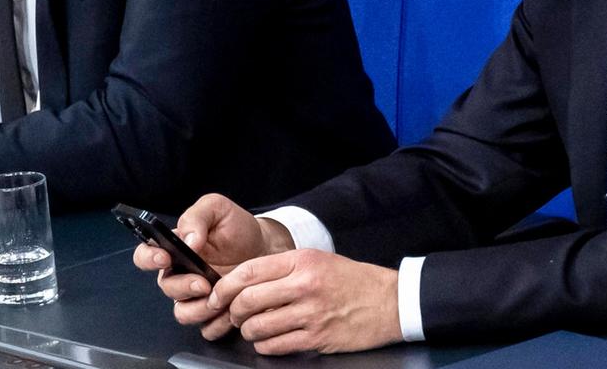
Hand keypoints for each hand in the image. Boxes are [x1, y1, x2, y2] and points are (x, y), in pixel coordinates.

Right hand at [133, 193, 293, 337]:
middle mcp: (180, 273)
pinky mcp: (213, 313)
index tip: (165, 257)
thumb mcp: (217, 209)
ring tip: (219, 300)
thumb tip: (188, 241)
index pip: (145, 255)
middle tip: (203, 283)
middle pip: (166, 287)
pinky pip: (206, 327)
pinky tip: (231, 310)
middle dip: (183, 287)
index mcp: (173, 247)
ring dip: (198, 309)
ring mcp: (195, 296)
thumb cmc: (237, 227)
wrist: (265, 248)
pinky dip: (217, 323)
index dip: (149, 258)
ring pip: (182, 312)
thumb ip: (197, 218)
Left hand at [211, 250, 401, 354]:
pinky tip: (267, 341)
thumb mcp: (316, 259)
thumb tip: (244, 281)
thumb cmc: (351, 279)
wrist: (389, 301)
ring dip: (247, 330)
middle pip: (248, 300)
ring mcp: (311, 313)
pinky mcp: (318, 337)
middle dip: (232, 311)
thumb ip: (282, 268)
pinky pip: (278, 345)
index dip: (225, 286)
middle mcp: (304, 285)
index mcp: (301, 261)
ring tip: (250, 328)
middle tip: (232, 314)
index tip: (217, 295)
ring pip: (259, 326)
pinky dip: (265, 345)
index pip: (249, 272)